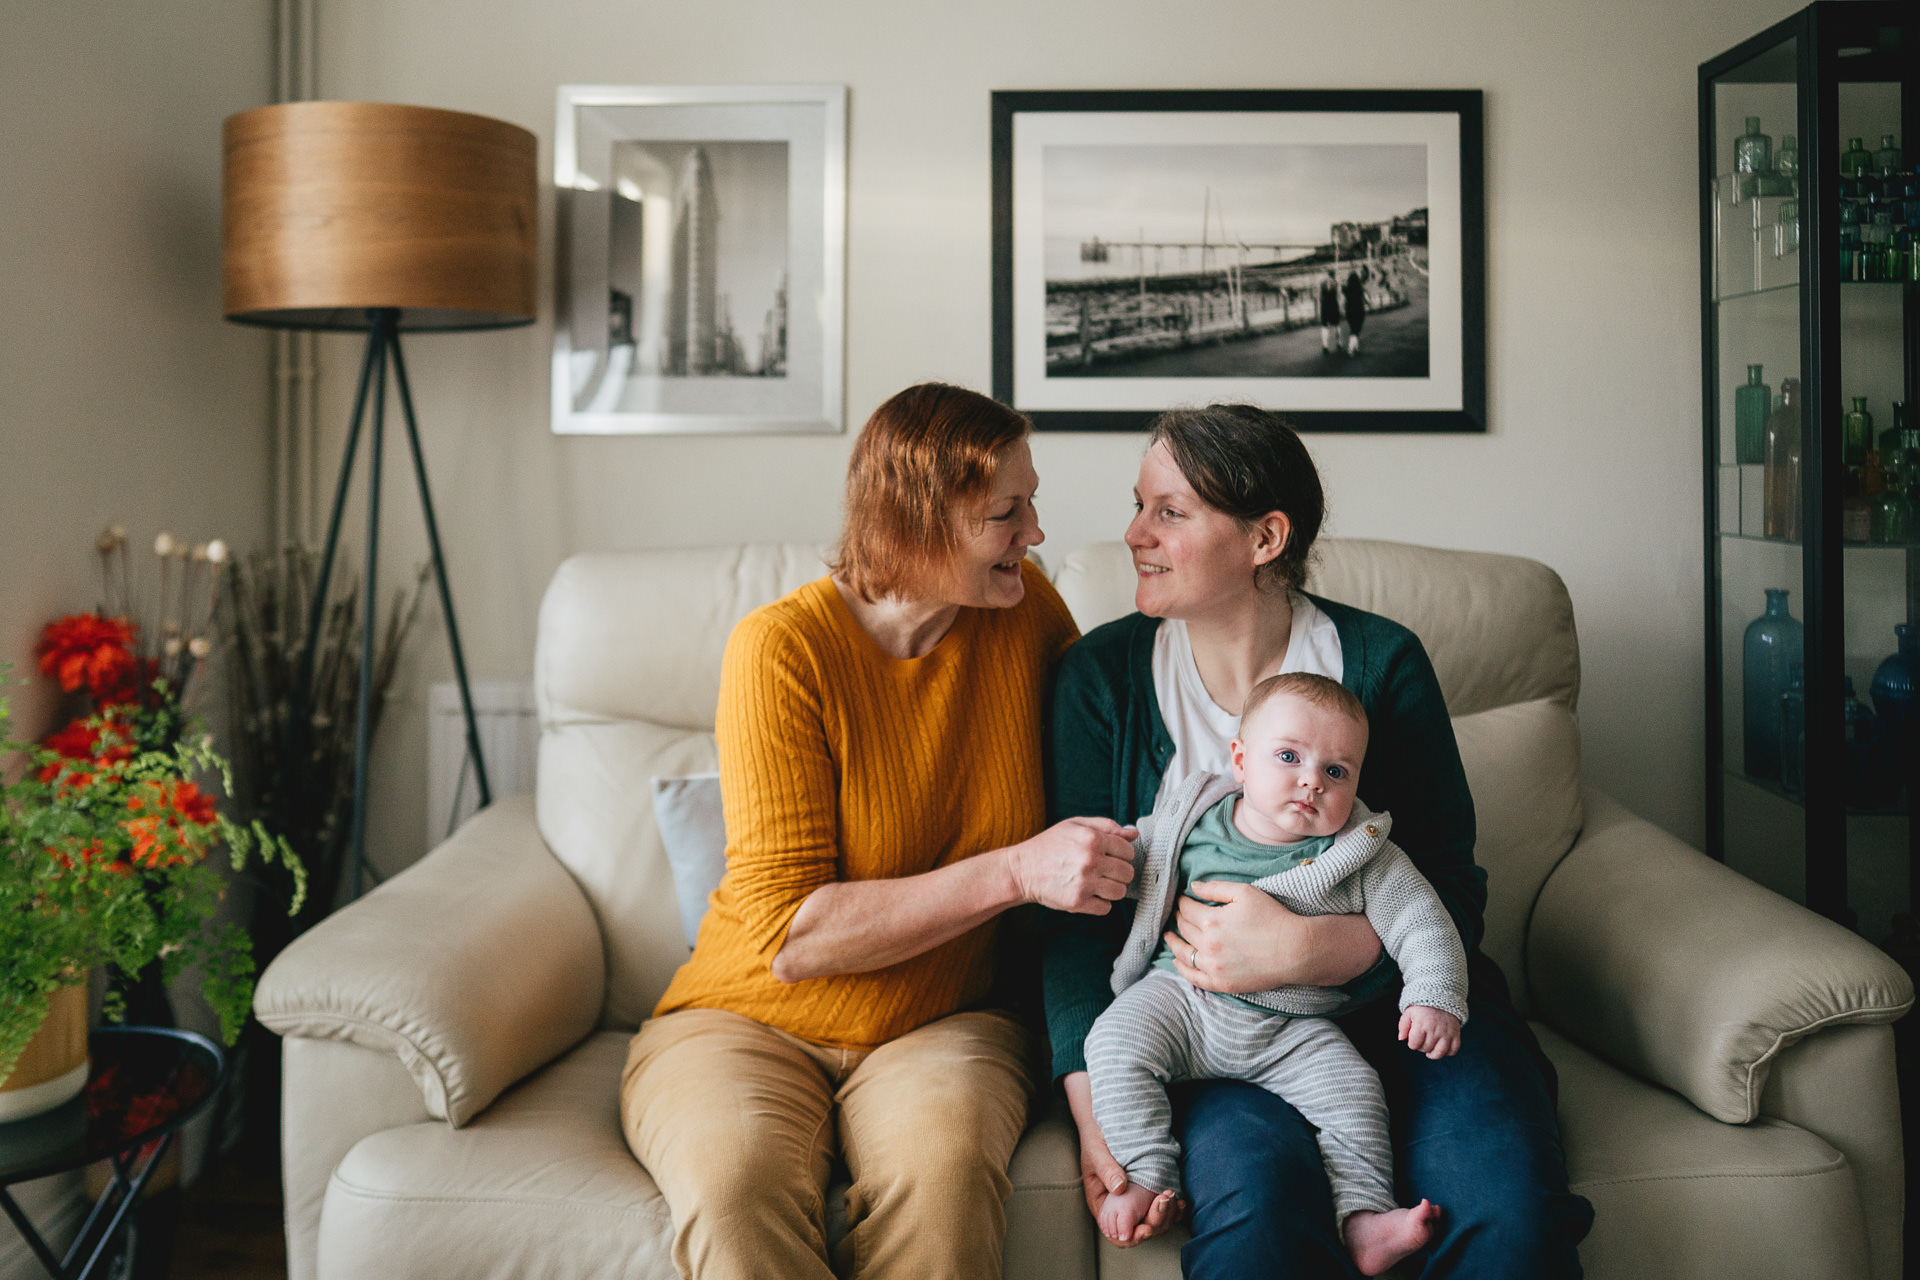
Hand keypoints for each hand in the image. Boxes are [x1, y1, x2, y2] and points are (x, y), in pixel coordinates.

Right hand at [1007, 818, 1135, 913]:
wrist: (1022, 870)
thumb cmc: (1049, 845)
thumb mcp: (1075, 825)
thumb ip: (1106, 826)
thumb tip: (1133, 833)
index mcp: (1092, 839)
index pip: (1128, 851)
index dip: (1122, 854)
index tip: (1111, 856)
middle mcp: (1091, 861)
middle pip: (1127, 873)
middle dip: (1119, 872)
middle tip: (1105, 870)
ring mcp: (1085, 884)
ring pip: (1120, 892)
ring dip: (1112, 888)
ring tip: (1098, 883)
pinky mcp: (1078, 902)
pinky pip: (1106, 907)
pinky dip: (1100, 903)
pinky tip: (1089, 893)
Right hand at [1064, 1073, 1183, 1245]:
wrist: (1105, 1122)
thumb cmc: (1096, 1138)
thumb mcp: (1096, 1152)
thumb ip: (1107, 1169)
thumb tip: (1120, 1187)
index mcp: (1103, 1205)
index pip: (1117, 1235)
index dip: (1133, 1238)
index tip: (1146, 1228)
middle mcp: (1121, 1208)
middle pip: (1141, 1230)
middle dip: (1156, 1222)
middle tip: (1164, 1201)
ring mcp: (1137, 1201)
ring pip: (1156, 1222)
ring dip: (1168, 1215)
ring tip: (1172, 1197)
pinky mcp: (1150, 1191)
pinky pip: (1164, 1209)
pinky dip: (1175, 1209)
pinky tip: (1181, 1200)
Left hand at [1167, 882, 1381, 992]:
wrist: (1295, 950)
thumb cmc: (1273, 917)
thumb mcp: (1245, 893)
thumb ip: (1216, 887)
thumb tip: (1192, 887)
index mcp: (1211, 921)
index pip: (1186, 909)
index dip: (1183, 902)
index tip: (1184, 900)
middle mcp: (1208, 945)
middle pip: (1184, 928)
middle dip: (1179, 918)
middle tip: (1179, 914)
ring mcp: (1213, 966)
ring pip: (1183, 952)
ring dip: (1173, 942)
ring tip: (1169, 936)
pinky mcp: (1221, 983)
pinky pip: (1193, 977)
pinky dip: (1182, 968)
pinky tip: (1177, 960)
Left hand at [1398, 1006, 1461, 1058]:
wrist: (1442, 997)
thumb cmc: (1423, 1007)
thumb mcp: (1410, 1012)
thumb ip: (1403, 1026)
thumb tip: (1401, 1039)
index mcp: (1421, 1024)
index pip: (1414, 1044)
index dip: (1412, 1044)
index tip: (1414, 1038)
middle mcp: (1434, 1030)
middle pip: (1425, 1048)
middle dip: (1421, 1046)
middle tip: (1423, 1039)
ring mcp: (1446, 1033)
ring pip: (1439, 1053)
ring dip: (1433, 1053)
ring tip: (1430, 1049)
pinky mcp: (1456, 1034)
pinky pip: (1453, 1050)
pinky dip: (1448, 1052)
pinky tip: (1441, 1047)